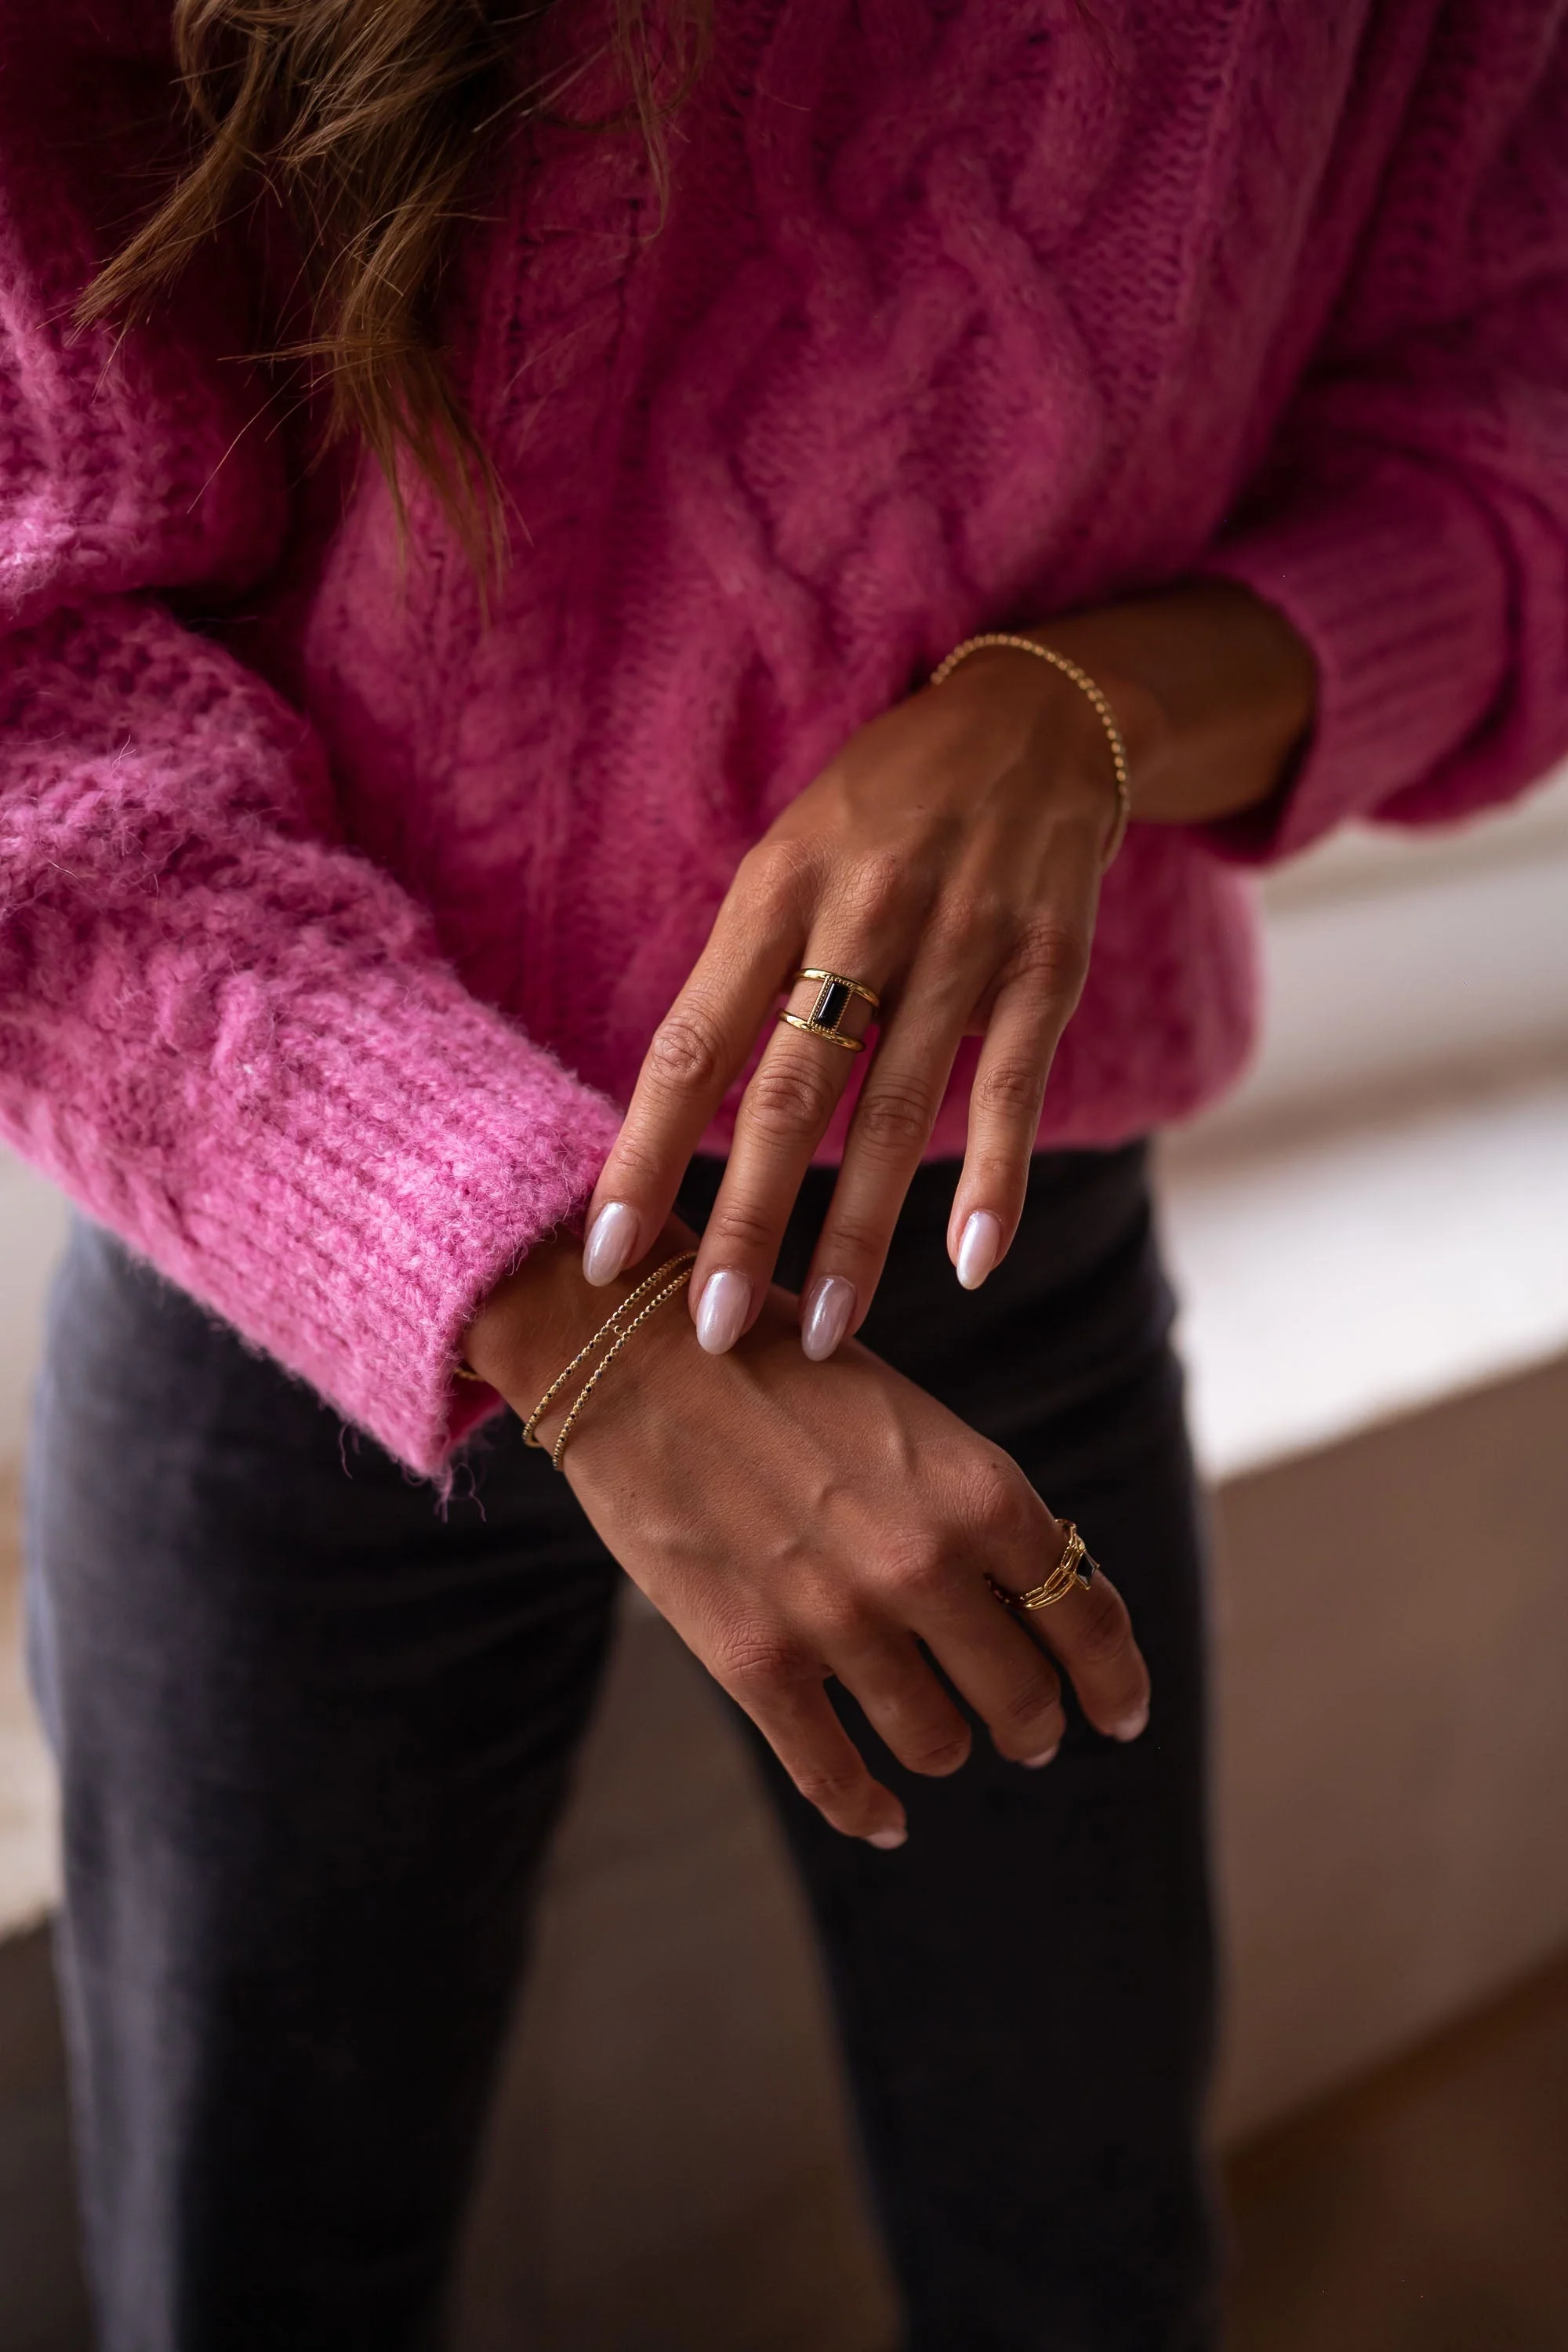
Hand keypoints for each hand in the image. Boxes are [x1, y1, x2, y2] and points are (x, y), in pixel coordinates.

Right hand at [466, 1242, 1151, 1844]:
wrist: (637, 1353)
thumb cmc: (778, 1366)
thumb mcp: (907, 1417)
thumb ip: (972, 1506)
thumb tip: (1031, 1593)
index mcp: (978, 1488)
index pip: (1086, 1615)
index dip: (1115, 1680)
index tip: (1120, 1714)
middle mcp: (924, 1562)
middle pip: (1022, 1694)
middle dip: (1034, 1724)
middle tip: (1030, 1734)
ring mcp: (839, 1619)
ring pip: (936, 1740)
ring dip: (947, 1748)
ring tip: (942, 1742)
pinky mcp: (755, 1661)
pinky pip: (835, 1777)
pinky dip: (868, 1810)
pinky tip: (884, 1818)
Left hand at [580, 584, 1314, 1358]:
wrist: (1038, 716)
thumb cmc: (883, 809)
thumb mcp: (791, 859)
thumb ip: (747, 976)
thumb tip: (683, 1122)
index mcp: (776, 889)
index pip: (692, 1044)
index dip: (643, 1154)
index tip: (603, 1256)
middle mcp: (864, 915)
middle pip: (791, 1093)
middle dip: (745, 1220)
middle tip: (709, 1328)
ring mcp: (963, 942)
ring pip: (899, 1111)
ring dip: (858, 1232)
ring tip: (822, 1332)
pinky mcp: (1047, 966)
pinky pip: (1014, 1089)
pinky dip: (996, 1182)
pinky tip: (969, 1264)